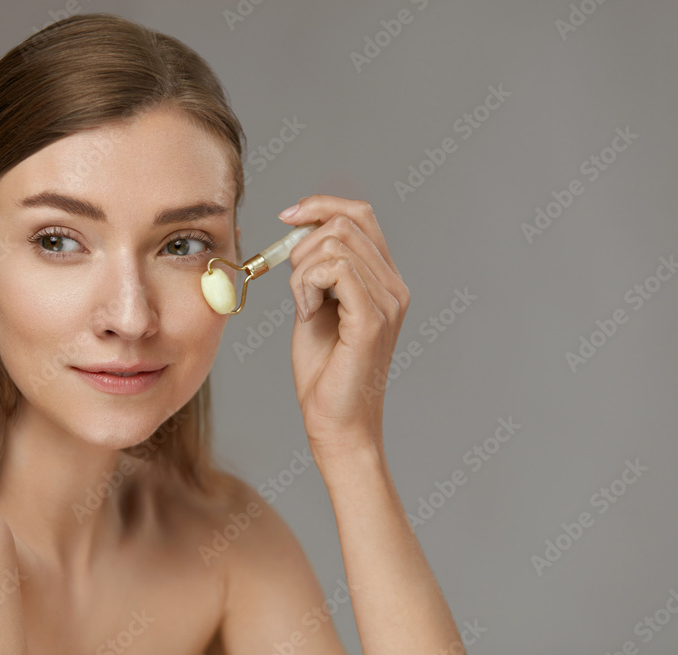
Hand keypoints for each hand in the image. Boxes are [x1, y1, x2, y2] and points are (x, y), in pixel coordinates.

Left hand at [280, 195, 409, 462]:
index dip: (321, 205)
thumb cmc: (324, 369)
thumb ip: (316, 269)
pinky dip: (306, 286)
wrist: (334, 420)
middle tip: (295, 285)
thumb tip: (300, 230)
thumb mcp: (316, 305)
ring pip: (334, 244)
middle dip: (302, 245)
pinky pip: (334, 270)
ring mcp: (388, 302)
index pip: (360, 214)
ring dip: (301, 271)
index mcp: (385, 279)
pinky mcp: (372, 320)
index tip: (287, 216)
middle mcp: (395, 286)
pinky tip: (306, 313)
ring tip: (304, 306)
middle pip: (345, 222)